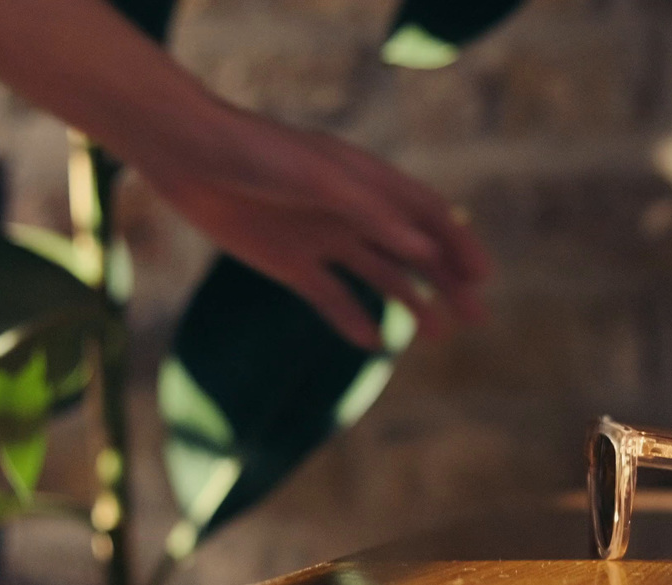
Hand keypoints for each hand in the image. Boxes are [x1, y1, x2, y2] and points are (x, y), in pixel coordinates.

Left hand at [137, 108, 491, 349]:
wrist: (189, 156)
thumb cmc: (258, 155)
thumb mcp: (320, 179)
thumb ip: (371, 213)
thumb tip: (422, 247)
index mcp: (369, 181)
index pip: (428, 215)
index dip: (459, 244)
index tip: (482, 279)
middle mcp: (353, 211)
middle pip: (413, 250)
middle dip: (448, 282)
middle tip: (476, 317)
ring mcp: (323, 238)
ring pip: (380, 276)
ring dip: (411, 303)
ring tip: (438, 335)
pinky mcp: (289, 262)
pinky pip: (330, 297)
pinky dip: (351, 318)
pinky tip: (373, 342)